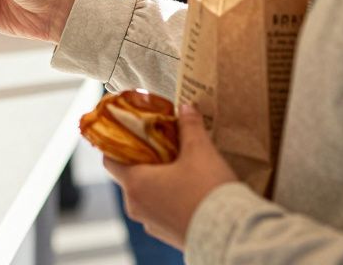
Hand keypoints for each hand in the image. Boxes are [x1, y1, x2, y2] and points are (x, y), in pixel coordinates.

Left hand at [103, 105, 237, 248]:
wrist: (231, 234)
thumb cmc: (209, 192)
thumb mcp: (200, 151)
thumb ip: (189, 126)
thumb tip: (186, 107)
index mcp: (135, 184)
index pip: (110, 160)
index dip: (117, 144)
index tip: (129, 134)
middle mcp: (136, 206)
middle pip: (129, 176)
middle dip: (143, 160)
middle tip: (160, 146)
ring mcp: (151, 223)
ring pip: (145, 195)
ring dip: (156, 181)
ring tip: (177, 167)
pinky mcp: (168, 235)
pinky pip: (160, 211)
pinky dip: (167, 199)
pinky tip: (187, 190)